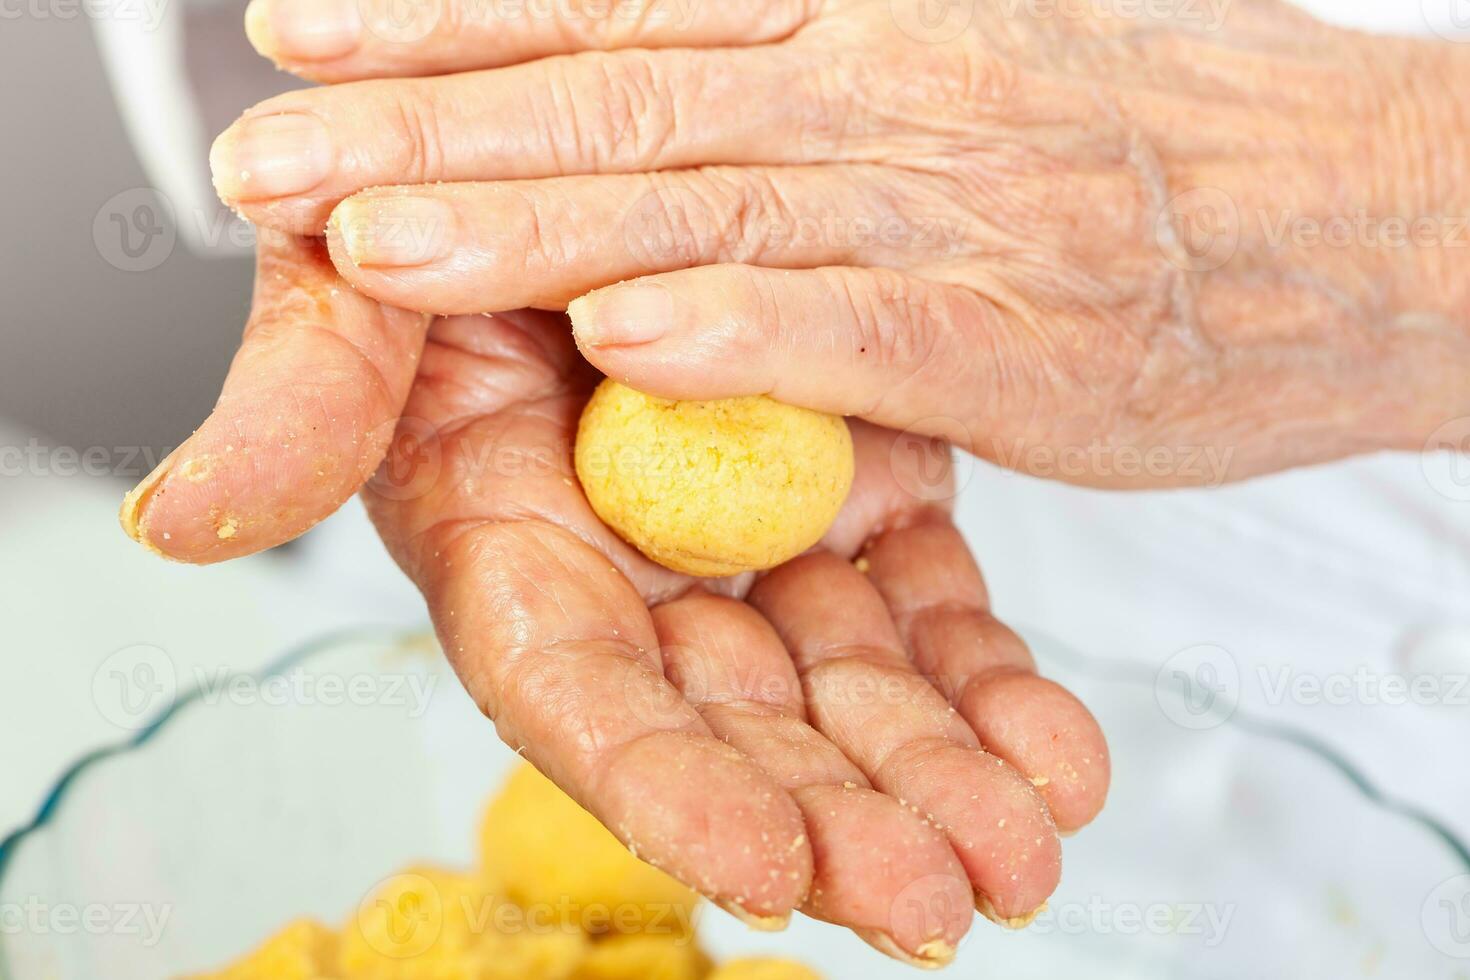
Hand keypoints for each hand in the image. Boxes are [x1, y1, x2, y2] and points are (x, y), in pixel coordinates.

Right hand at [120, 235, 1109, 964]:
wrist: (567, 156)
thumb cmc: (442, 224)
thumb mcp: (353, 286)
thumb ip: (299, 403)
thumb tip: (183, 520)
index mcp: (512, 549)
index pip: (582, 697)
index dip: (666, 789)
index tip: (769, 870)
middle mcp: (639, 572)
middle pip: (737, 729)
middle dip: (835, 821)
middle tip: (937, 899)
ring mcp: (758, 538)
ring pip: (852, 688)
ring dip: (938, 776)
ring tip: (1025, 850)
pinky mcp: (856, 491)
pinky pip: (932, 607)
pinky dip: (992, 680)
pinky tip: (1056, 752)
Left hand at [216, 0, 1469, 485]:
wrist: (1365, 214)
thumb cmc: (1159, 144)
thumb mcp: (970, 55)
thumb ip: (812, 75)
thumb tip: (681, 87)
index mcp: (864, 19)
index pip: (620, 5)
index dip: (451, 16)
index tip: (306, 24)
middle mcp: (884, 90)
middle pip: (620, 97)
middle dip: (426, 121)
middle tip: (266, 158)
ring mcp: (945, 208)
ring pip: (704, 204)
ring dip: (531, 224)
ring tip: (375, 239)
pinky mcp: (1009, 336)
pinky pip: (845, 327)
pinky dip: (730, 328)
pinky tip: (617, 335)